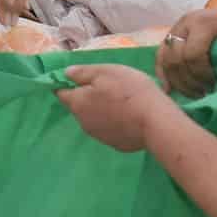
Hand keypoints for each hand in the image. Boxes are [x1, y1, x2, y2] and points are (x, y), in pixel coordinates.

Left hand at [55, 64, 173, 152]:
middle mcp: (83, 122)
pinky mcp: (114, 144)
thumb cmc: (129, 91)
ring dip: (100, 110)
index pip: (61, 93)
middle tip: (107, 86)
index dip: (67, 84)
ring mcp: (99, 136)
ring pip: (93, 118)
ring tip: (120, 101)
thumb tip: (66, 74)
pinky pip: (109, 129)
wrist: (155, 122)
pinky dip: (113, 122)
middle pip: (78, 106)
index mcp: (78, 103)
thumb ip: (83, 72)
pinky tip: (128, 116)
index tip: (80, 78)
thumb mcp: (106, 72)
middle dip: (87, 97)